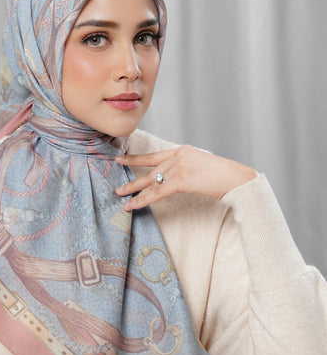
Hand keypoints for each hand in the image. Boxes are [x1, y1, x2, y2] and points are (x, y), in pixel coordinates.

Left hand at [115, 145, 256, 209]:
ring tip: (121, 197)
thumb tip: (174, 179)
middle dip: (132, 177)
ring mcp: (179, 166)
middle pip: (149, 168)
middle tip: (117, 184)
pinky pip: (157, 192)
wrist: (237, 178)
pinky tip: (133, 205)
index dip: (136, 158)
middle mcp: (179, 155)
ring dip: (135, 191)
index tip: (122, 158)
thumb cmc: (224, 176)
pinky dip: (143, 199)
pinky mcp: (181, 179)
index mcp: (183, 150)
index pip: (155, 155)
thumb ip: (185, 169)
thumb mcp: (201, 166)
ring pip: (151, 181)